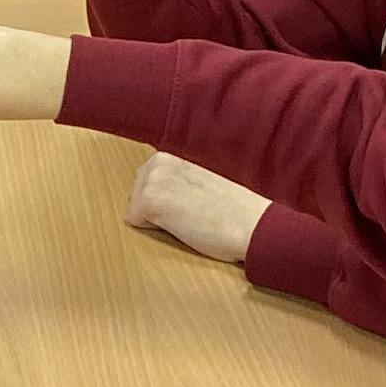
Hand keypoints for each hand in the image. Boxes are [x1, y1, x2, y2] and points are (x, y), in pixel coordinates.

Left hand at [125, 153, 269, 265]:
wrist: (250, 222)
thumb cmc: (233, 208)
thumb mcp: (199, 182)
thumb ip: (177, 180)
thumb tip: (162, 192)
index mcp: (171, 155)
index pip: (146, 184)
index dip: (166, 202)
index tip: (189, 205)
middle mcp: (158, 161)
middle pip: (135, 196)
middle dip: (156, 210)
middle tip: (190, 213)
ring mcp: (151, 179)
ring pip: (135, 209)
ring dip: (157, 220)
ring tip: (188, 218)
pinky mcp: (149, 201)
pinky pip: (135, 223)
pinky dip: (155, 231)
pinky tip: (182, 225)